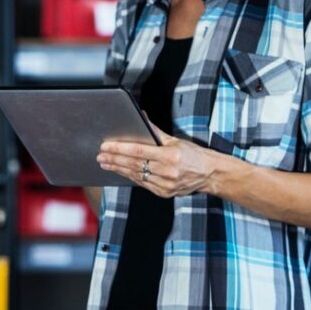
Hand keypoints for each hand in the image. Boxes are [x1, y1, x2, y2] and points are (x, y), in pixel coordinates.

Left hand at [96, 120, 214, 197]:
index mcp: (170, 156)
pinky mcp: (164, 193)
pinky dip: (131, 177)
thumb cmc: (193, 155)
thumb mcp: (176, 140)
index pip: (138, 151)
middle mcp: (167, 172)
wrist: (210, 174)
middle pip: (134, 164)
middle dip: (114, 160)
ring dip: (119, 169)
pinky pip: (143, 184)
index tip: (106, 146)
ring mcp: (165, 185)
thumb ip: (156, 131)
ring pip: (136, 175)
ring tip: (106, 164)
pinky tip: (121, 171)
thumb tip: (141, 116)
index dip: (119, 149)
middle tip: (100, 156)